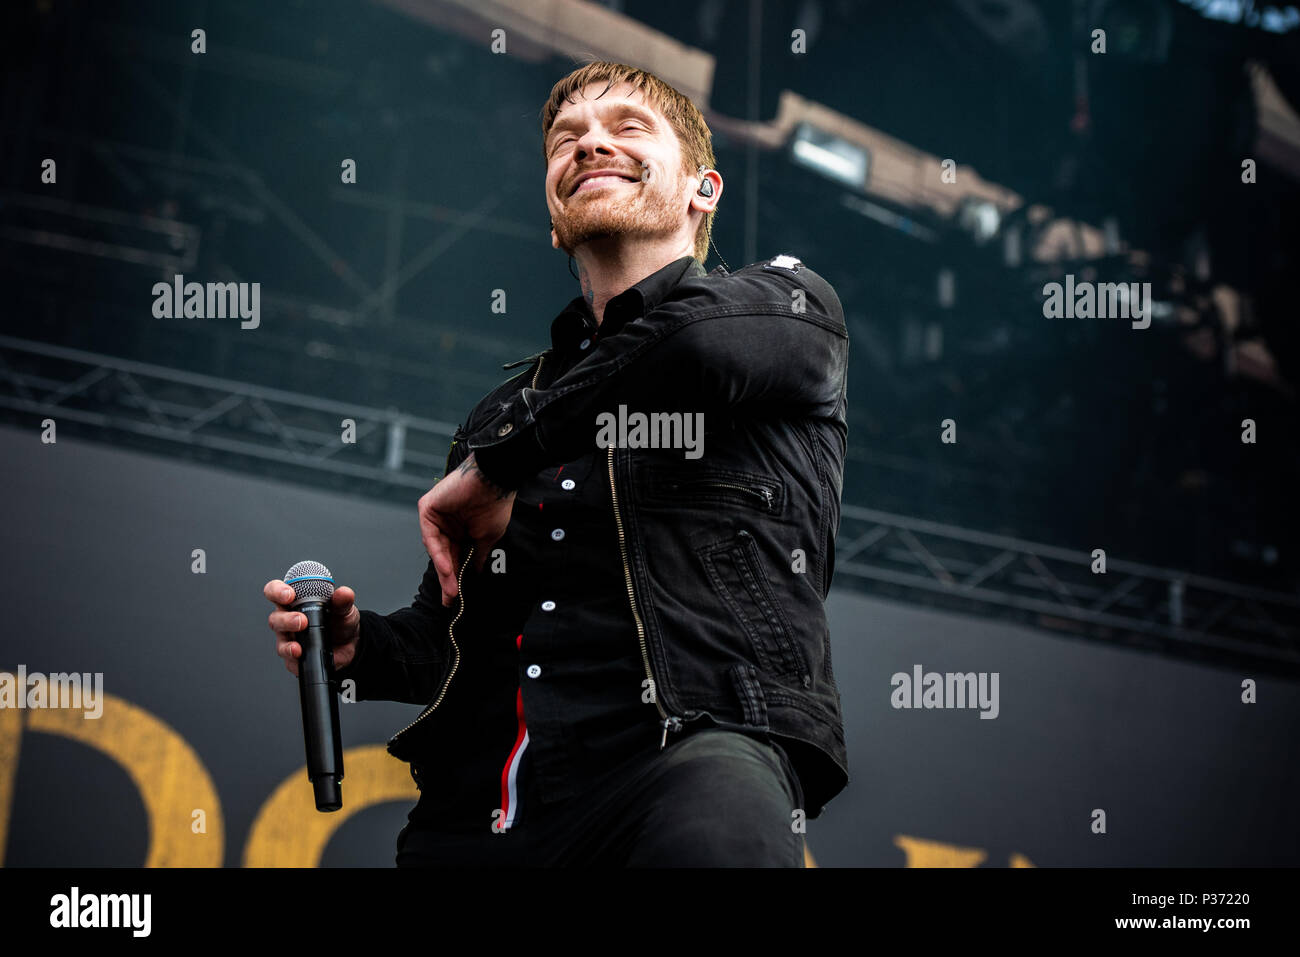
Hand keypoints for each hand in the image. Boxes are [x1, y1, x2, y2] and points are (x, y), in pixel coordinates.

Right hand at [265, 579, 359, 675]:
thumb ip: (343, 600)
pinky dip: (293, 657)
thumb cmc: (340, 621)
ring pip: (280, 641)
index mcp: (295, 602)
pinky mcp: (293, 657)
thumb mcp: (344, 608)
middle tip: (302, 621)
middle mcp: (288, 619)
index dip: (277, 591)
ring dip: (288, 643)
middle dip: (286, 619)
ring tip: (298, 646)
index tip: (290, 594)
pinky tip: (300, 654)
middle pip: (275, 618)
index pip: (276, 591)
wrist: (350, 645)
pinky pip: (289, 659)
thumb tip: (343, 593)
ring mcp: (289, 639)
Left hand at [419, 451, 515, 606]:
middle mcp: (447, 524)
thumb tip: (477, 571)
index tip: (457, 596)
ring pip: (436, 549)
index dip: (455, 577)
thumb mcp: (488, 537)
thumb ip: (478, 555)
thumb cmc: (495, 504)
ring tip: (451, 589)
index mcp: (461, 529)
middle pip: (444, 556)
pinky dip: (438, 553)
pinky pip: (430, 535)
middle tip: (450, 598)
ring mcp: (436, 516)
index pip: (455, 557)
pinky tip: (447, 568)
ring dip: (444, 570)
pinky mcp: (428, 508)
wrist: (493, 480)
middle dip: (447, 579)